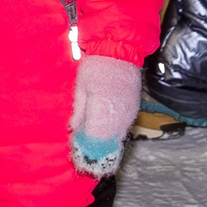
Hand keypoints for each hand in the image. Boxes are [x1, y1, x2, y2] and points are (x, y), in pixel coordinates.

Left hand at [69, 55, 141, 178]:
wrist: (121, 51)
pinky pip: (124, 129)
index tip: (77, 152)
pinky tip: (105, 137)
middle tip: (83, 156)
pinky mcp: (134, 110)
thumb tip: (72, 129)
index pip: (94, 136)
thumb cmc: (97, 65)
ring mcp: (129, 113)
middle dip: (95, 150)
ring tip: (93, 150)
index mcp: (102, 107)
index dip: (86, 147)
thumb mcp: (81, 85)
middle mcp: (118, 114)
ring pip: (117, 137)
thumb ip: (79, 109)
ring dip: (105, 145)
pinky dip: (113, 136)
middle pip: (107, 141)